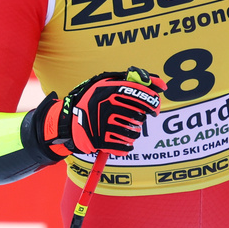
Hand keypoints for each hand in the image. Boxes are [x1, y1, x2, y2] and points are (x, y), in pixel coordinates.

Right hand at [34, 67, 166, 155]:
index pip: (141, 95)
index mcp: (109, 89)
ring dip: (133, 133)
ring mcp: (102, 124)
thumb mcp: (108, 83)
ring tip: (125, 129)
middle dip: (140, 119)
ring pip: (134, 133)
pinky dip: (126, 146)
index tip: (155, 109)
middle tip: (135, 118)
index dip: (153, 103)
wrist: (67, 121)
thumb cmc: (92, 100)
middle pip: (139, 116)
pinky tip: (121, 141)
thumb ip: (134, 81)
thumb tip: (161, 85)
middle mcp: (106, 105)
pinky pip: (125, 146)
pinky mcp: (99, 140)